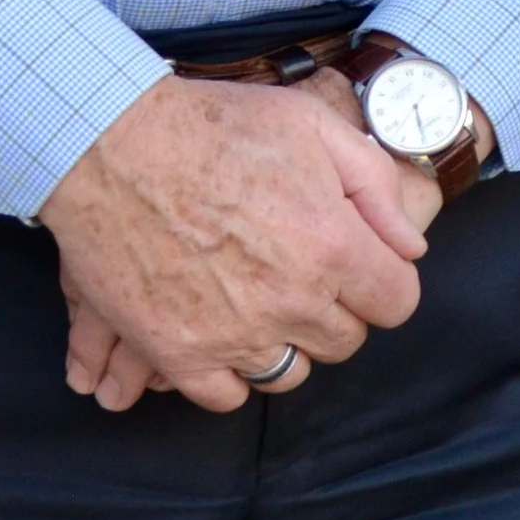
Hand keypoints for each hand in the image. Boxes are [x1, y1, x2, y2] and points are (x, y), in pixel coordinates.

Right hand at [39, 72, 427, 412]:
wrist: (110, 142)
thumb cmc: (211, 125)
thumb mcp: (309, 124)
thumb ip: (373, 184)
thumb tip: (410, 246)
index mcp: (332, 245)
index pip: (396, 302)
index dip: (380, 280)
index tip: (355, 264)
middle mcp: (292, 300)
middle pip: (344, 342)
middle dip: (330, 308)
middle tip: (296, 269)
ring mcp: (234, 334)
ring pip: (289, 375)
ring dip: (281, 342)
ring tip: (254, 298)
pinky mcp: (180, 353)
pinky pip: (227, 396)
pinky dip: (228, 373)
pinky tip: (219, 332)